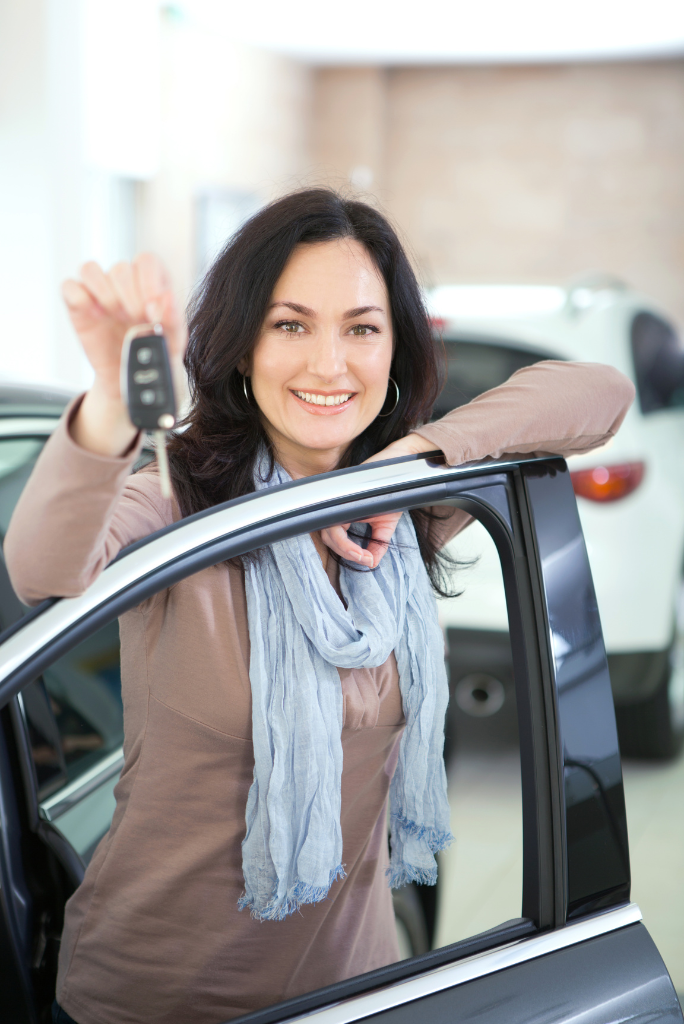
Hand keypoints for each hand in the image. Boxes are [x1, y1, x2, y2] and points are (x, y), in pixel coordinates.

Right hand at [62, 254, 186, 455]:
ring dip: (104, 293)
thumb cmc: (154, 355)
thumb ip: (173, 319)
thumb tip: (166, 298)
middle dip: (129, 295)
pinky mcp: (78, 306)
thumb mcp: (172, 342)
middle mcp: (124, 283)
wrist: (130, 382)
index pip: (147, 261)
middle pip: (120, 268)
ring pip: (90, 269)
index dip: (149, 281)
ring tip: (116, 317)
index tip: (152, 309)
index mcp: (152, 283)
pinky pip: (69, 287)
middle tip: (136, 320)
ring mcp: (99, 292)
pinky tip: (95, 318)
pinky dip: (79, 298)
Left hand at [321, 433, 441, 567]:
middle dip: (346, 554)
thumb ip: (378, 544)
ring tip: (365, 556)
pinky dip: (345, 540)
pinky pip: (336, 520)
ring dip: (345, 550)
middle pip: (328, 538)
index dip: (348, 555)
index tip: (368, 561)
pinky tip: (362, 550)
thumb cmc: (389, 492)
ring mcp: (338, 499)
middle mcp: (338, 506)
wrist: (399, 468)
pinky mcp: (342, 492)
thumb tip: (372, 564)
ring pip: (329, 532)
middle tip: (366, 559)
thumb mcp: (385, 524)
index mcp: (343, 513)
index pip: (334, 539)